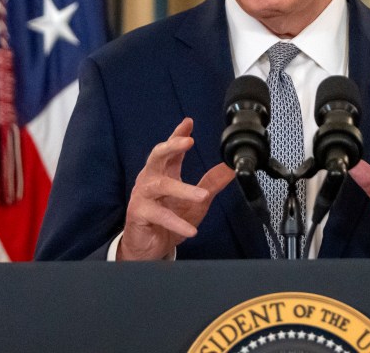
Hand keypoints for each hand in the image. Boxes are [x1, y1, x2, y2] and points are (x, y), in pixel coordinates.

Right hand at [118, 118, 234, 259]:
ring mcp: (143, 195)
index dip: (179, 135)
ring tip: (202, 197)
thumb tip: (230, 168)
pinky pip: (159, 215)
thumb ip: (211, 183)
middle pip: (157, 156)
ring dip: (183, 190)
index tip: (188, 122)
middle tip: (189, 141)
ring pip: (161, 186)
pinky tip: (191, 229)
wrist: (148, 248)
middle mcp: (151, 179)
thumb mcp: (197, 201)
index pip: (171, 149)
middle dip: (172, 146)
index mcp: (164, 172)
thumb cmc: (169, 220)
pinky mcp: (139, 214)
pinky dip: (176, 222)